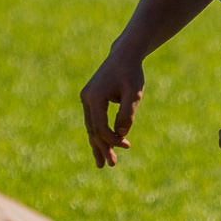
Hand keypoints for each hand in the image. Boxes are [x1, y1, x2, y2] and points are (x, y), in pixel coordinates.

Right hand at [79, 49, 145, 167]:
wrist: (124, 55)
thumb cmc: (131, 73)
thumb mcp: (134, 94)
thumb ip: (127, 113)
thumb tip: (121, 134)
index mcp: (95, 96)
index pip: (100, 126)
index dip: (112, 139)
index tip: (126, 146)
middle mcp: (86, 98)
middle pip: (93, 129)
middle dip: (102, 148)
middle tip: (110, 165)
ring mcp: (86, 98)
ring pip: (91, 127)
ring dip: (98, 144)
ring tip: (103, 163)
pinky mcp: (91, 99)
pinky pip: (93, 121)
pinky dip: (99, 134)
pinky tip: (104, 146)